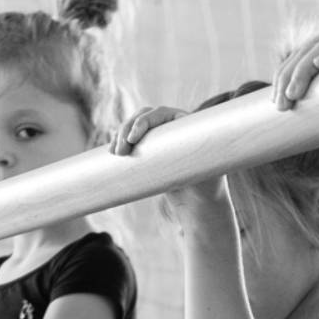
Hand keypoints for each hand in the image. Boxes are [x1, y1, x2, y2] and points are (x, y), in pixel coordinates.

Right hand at [111, 104, 228, 211]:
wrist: (200, 204)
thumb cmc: (207, 187)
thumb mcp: (205, 171)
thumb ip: (200, 160)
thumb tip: (193, 152)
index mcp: (185, 124)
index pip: (160, 114)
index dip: (143, 122)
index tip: (133, 139)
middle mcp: (172, 127)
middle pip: (143, 117)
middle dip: (127, 130)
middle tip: (120, 153)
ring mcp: (159, 139)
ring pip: (134, 128)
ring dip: (120, 136)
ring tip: (115, 154)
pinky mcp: (150, 152)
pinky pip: (131, 141)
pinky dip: (120, 143)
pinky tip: (111, 152)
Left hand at [273, 30, 318, 157]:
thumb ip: (308, 107)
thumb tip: (271, 118)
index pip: (299, 58)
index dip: (282, 75)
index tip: (274, 101)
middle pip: (307, 52)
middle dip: (288, 76)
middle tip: (280, 104)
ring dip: (303, 68)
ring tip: (293, 94)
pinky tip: (317, 64)